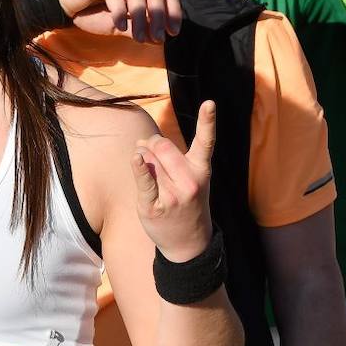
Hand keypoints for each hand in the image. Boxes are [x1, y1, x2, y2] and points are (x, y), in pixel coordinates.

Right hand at [58, 0, 181, 43]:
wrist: (62, 3)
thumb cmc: (90, 13)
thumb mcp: (117, 27)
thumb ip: (137, 30)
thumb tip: (158, 39)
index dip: (174, 11)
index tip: (173, 33)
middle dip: (159, 18)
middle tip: (158, 38)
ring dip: (141, 19)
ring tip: (139, 38)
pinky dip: (120, 12)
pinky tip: (119, 26)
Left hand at [132, 100, 214, 262]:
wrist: (188, 243)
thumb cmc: (186, 204)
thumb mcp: (190, 181)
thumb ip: (169, 159)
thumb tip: (140, 143)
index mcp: (201, 170)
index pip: (206, 141)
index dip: (207, 121)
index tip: (209, 103)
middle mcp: (190, 181)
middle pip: (163, 146)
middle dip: (150, 143)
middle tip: (145, 148)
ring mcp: (173, 195)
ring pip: (148, 160)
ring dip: (141, 159)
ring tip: (147, 171)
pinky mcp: (154, 206)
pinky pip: (143, 180)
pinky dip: (137, 167)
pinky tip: (135, 158)